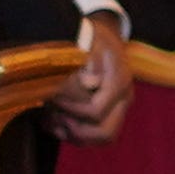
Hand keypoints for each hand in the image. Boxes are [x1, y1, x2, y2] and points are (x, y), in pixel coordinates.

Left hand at [51, 14, 131, 144]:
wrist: (101, 35)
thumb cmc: (91, 37)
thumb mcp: (86, 42)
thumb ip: (84, 63)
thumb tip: (88, 84)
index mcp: (119, 81)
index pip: (95, 111)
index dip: (70, 109)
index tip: (52, 96)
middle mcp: (123, 98)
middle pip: (104, 133)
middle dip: (74, 129)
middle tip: (54, 114)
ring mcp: (117, 108)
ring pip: (97, 138)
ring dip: (70, 133)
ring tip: (51, 116)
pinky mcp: (107, 114)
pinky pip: (91, 137)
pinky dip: (69, 133)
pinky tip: (53, 118)